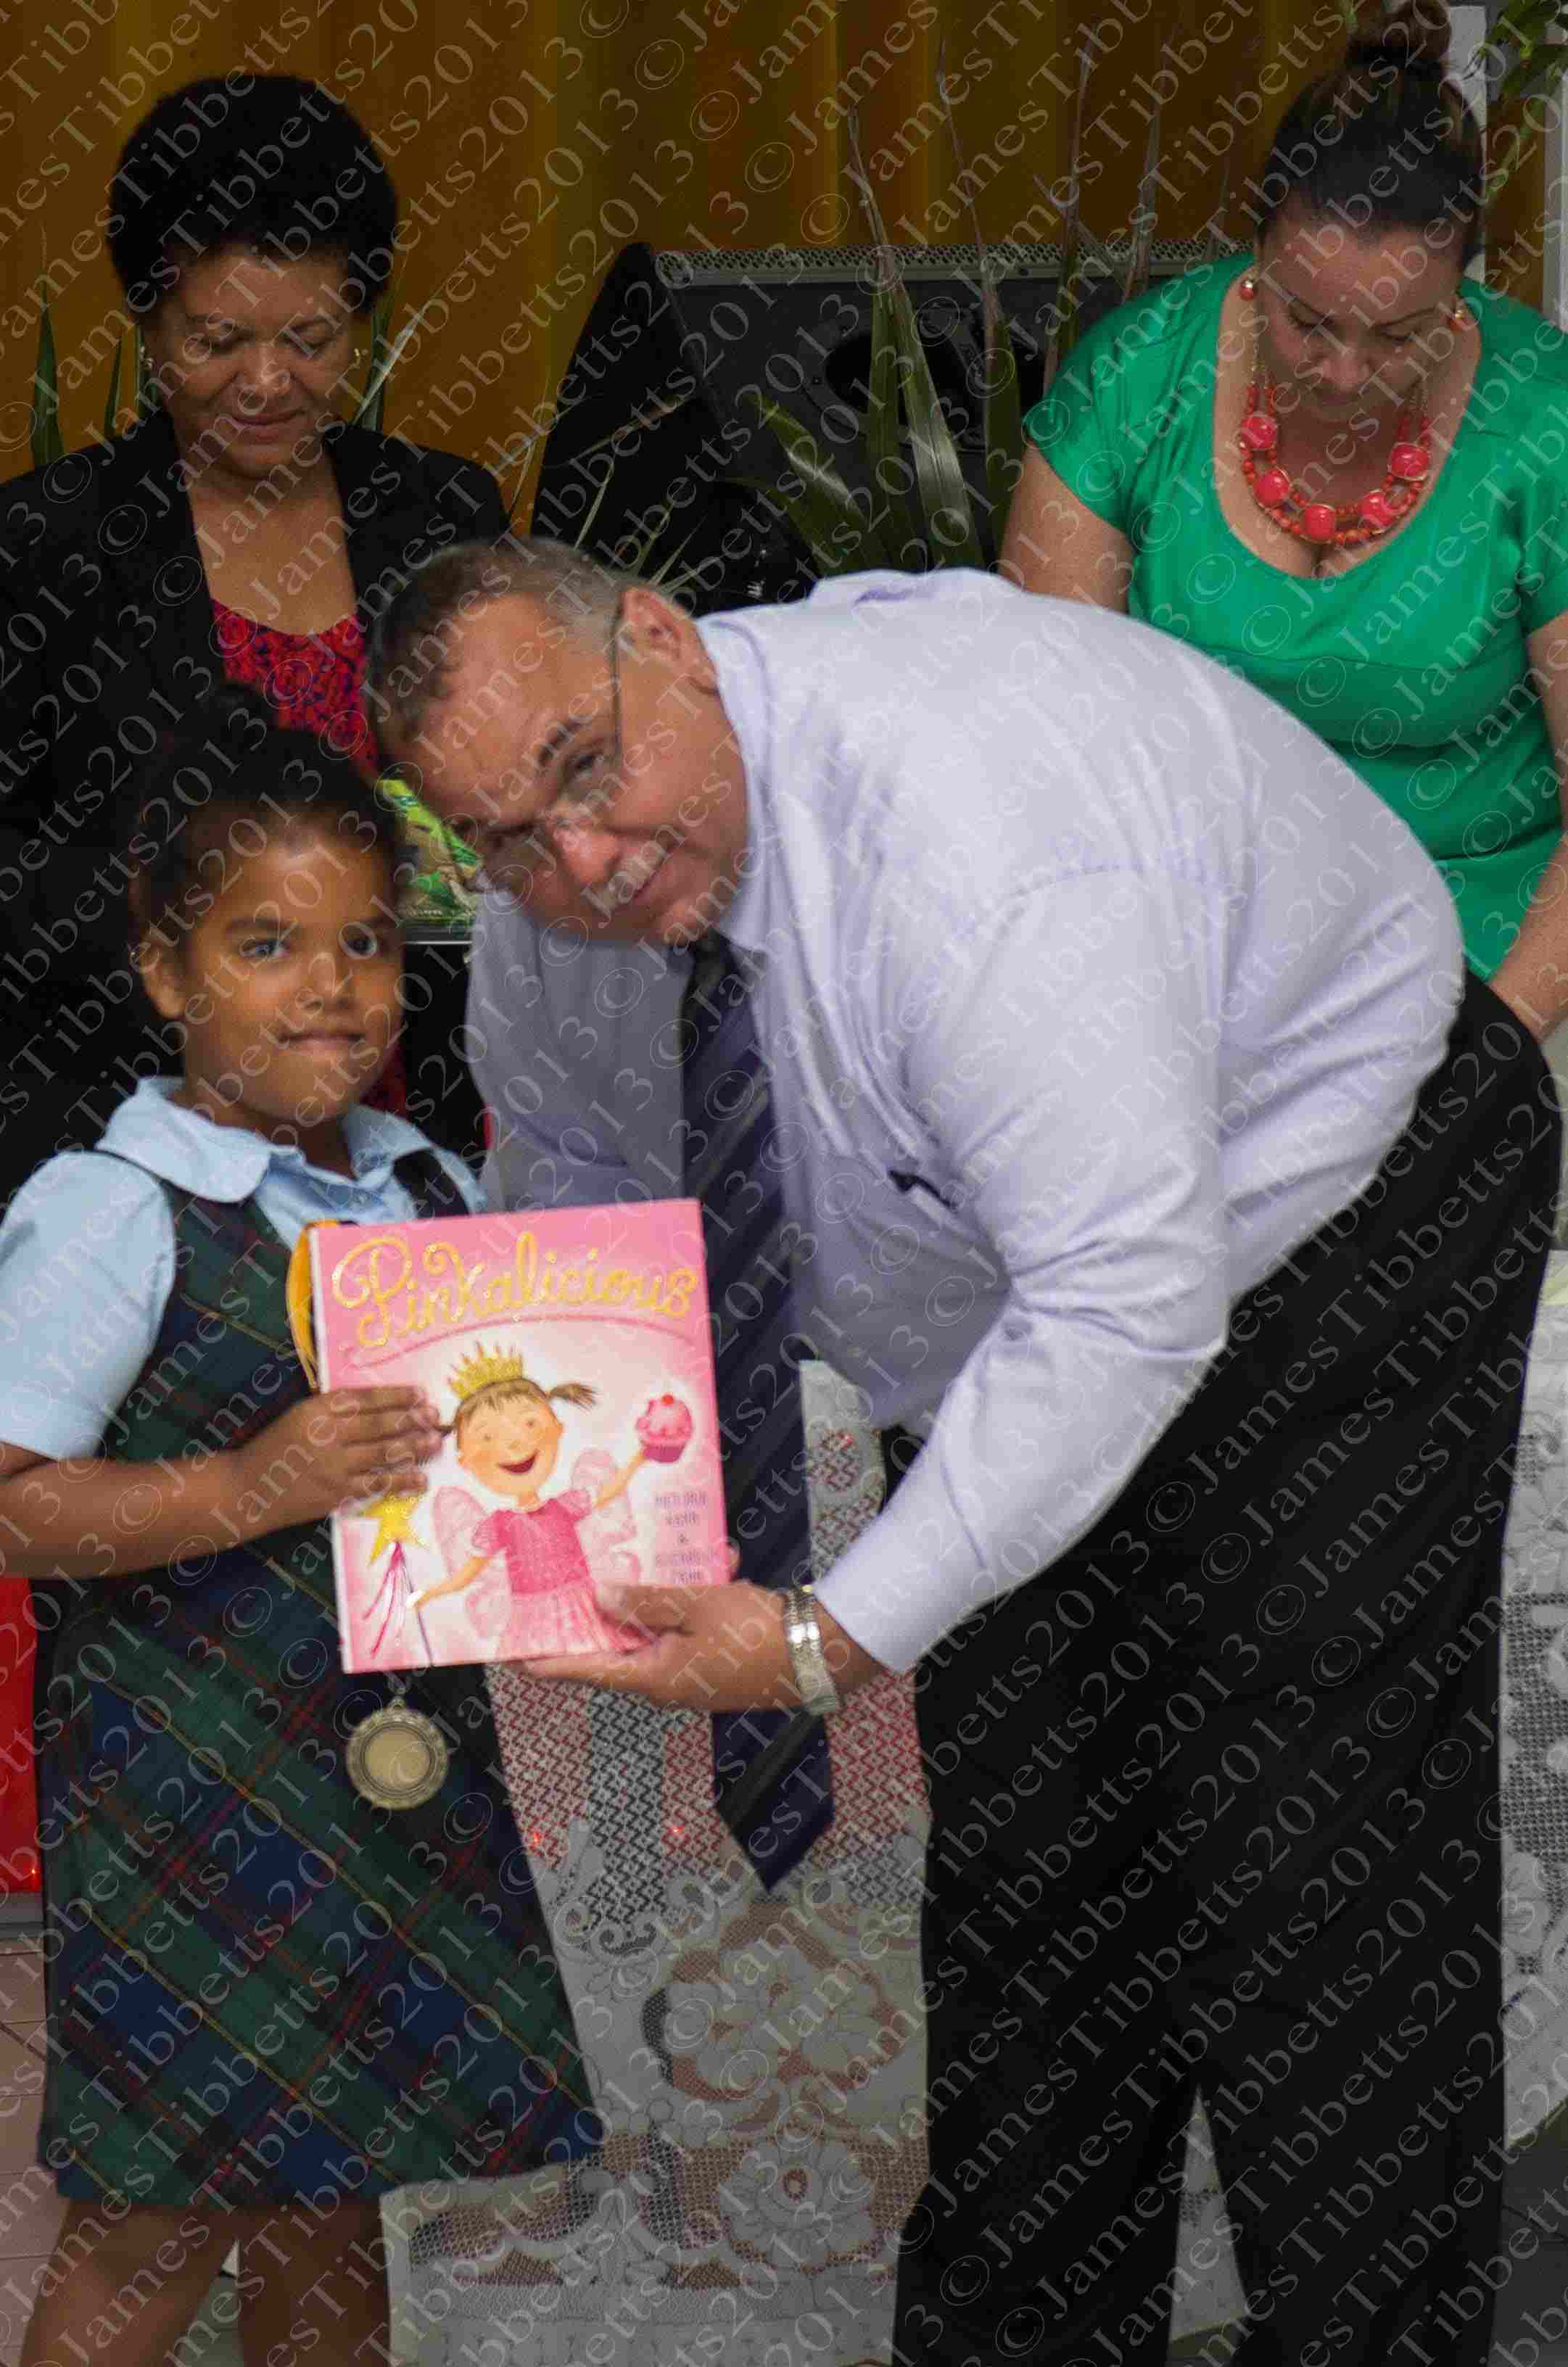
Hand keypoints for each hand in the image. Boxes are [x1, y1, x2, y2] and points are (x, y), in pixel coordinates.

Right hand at [234, 1389, 443, 1532]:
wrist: (248, 1489)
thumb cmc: (276, 1448)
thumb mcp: (299, 1415)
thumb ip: (335, 1409)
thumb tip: (382, 1405)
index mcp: (317, 1409)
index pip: (365, 1399)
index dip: (397, 1396)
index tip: (421, 1394)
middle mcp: (327, 1435)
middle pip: (380, 1425)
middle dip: (413, 1420)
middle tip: (437, 1418)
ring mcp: (333, 1466)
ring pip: (384, 1454)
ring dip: (415, 1448)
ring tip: (436, 1442)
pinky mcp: (336, 1493)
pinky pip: (377, 1485)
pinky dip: (402, 1482)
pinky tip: (421, 1479)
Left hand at [517, 1580, 885, 1708]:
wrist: (820, 1655)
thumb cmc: (756, 1635)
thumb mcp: (697, 1607)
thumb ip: (646, 1600)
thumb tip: (600, 1595)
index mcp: (653, 1678)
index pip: (586, 1671)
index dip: (548, 1661)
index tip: (513, 1656)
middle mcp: (667, 1684)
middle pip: (615, 1652)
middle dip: (594, 1621)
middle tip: (562, 1595)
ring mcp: (693, 1677)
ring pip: (653, 1636)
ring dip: (648, 1602)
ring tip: (639, 1566)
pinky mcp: (716, 1665)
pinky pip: (687, 1631)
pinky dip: (688, 1603)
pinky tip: (712, 1565)